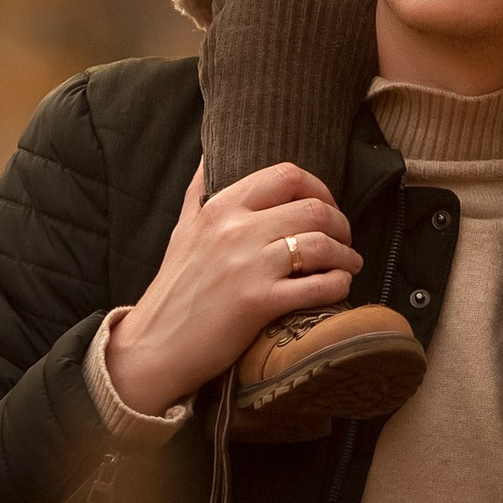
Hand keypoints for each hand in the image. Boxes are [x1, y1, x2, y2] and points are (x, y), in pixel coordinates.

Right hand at [101, 160, 361, 415]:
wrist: (154, 346)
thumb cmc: (174, 288)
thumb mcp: (182, 230)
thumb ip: (198, 192)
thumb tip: (209, 156)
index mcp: (220, 208)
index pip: (285, 175)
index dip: (319, 187)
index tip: (326, 206)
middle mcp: (235, 230)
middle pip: (312, 208)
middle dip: (339, 223)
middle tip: (344, 238)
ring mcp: (248, 266)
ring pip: (319, 244)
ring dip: (344, 254)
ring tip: (348, 264)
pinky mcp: (257, 303)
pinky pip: (316, 286)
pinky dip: (337, 284)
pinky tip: (339, 287)